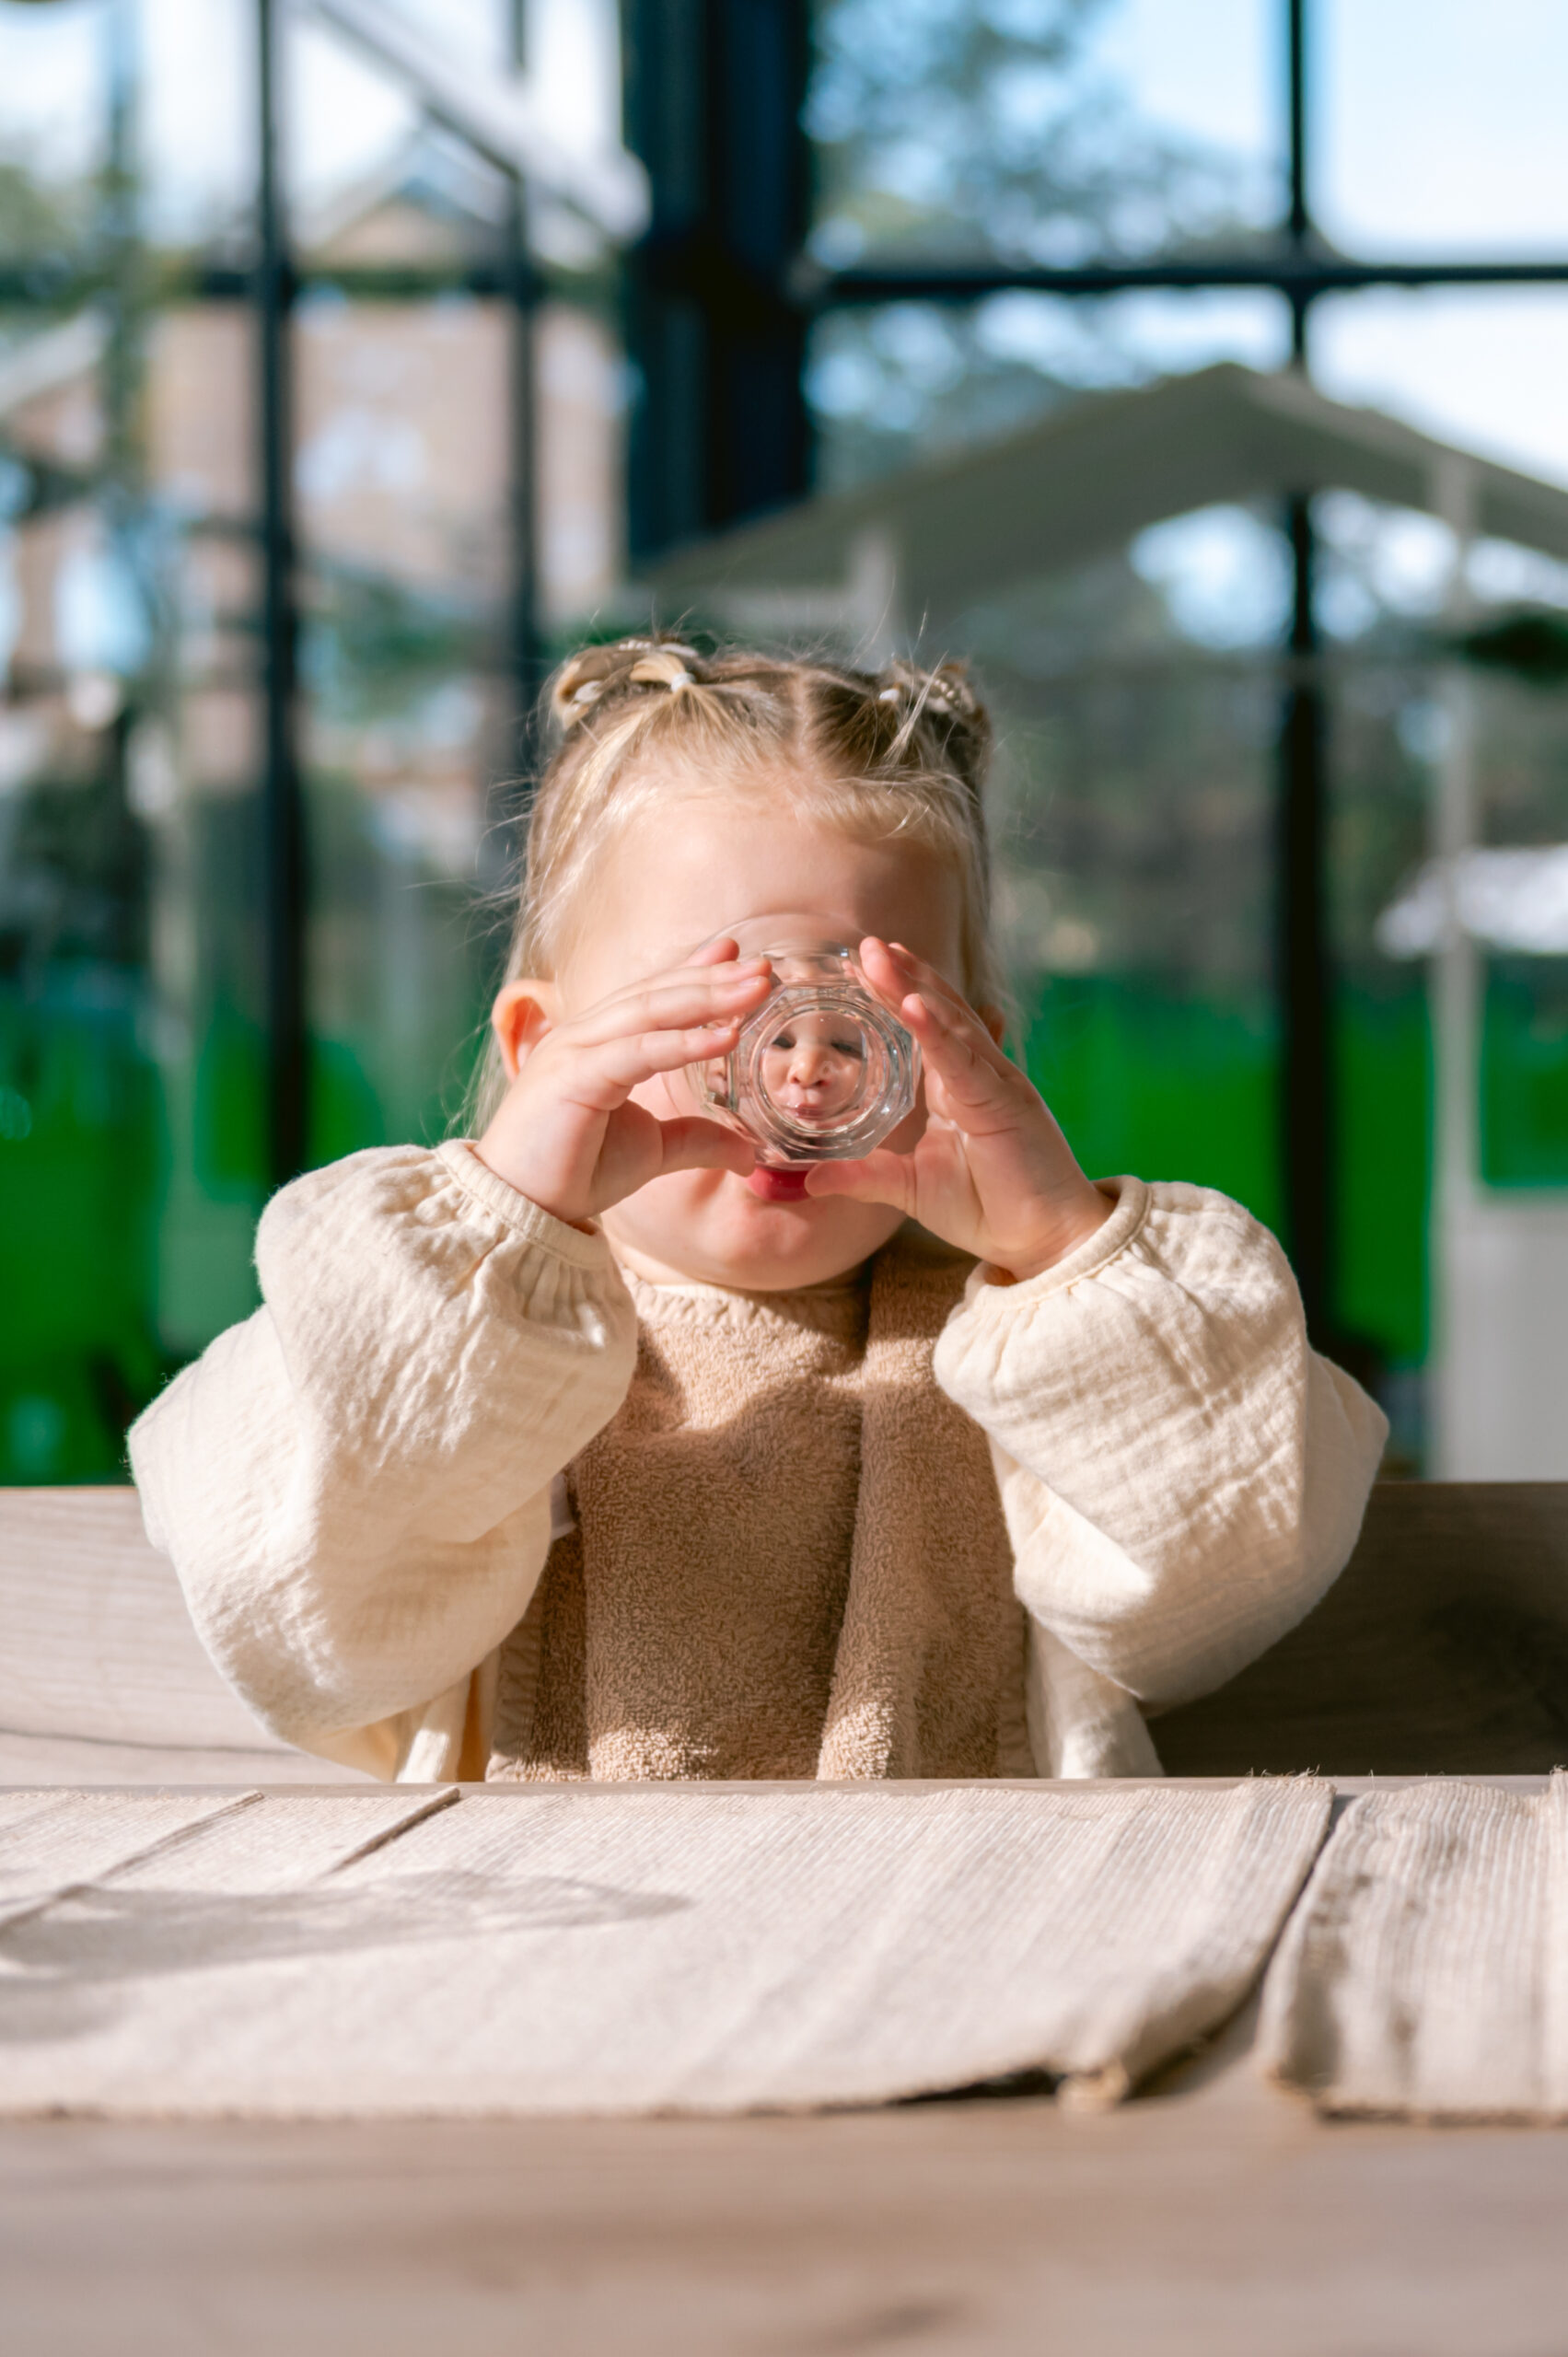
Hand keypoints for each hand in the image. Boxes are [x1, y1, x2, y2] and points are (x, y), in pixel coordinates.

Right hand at [475, 942, 769, 1225]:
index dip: (694, 971)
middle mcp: (585, 1035)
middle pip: (657, 993)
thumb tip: (749, 1153)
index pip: (652, 995)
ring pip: (649, 1010)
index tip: (738, 955)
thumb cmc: (574, 1172)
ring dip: (708, 996)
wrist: (522, 1208)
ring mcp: (576, 1050)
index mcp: (598, 1043)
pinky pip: (638, 1051)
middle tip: (766, 967)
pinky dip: (684, 1041)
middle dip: (714, 977)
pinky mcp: (573, 1076)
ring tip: (758, 988)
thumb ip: (696, 1140)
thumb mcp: (652, 1151)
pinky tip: (727, 1034)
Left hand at [804, 939, 1110, 1279]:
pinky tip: (914, 1005)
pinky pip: (966, 1060)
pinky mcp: (1007, 1100)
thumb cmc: (988, 1208)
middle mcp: (976, 1074)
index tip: (861, 966)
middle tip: (865, 944)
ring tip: (881, 956)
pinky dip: (938, 1032)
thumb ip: (864, 1178)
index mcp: (956, 1087)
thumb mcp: (911, 1190)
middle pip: (938, 1012)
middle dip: (902, 976)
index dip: (896, 995)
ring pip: (951, 1025)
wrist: (1043, 1240)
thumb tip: (809, 1180)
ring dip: (915, 987)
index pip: (923, 1029)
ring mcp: (995, 1082)